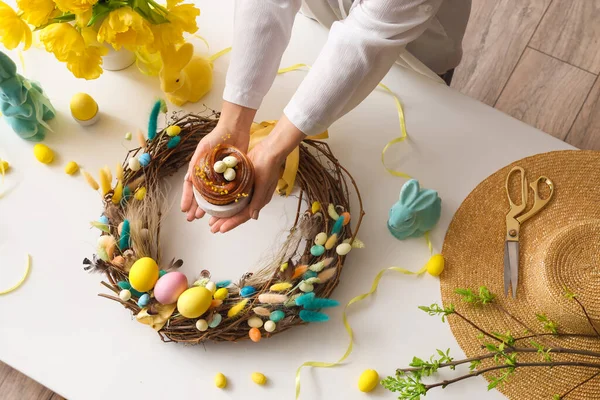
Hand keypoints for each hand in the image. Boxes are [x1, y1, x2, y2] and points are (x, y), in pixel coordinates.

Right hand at [180, 102, 255, 220]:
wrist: (235, 130)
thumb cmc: (216, 138)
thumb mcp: (203, 151)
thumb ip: (195, 165)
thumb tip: (187, 181)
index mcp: (199, 168)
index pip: (190, 187)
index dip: (187, 198)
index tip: (184, 210)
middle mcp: (208, 174)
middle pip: (200, 194)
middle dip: (195, 206)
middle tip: (192, 219)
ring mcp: (220, 176)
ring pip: (212, 196)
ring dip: (207, 207)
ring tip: (203, 217)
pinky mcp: (232, 176)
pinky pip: (226, 191)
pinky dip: (223, 201)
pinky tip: (221, 209)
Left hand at [208, 115, 305, 232]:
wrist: (270, 150)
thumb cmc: (268, 166)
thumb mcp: (263, 184)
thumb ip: (258, 200)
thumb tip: (253, 217)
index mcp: (259, 200)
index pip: (244, 216)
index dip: (232, 223)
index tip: (220, 229)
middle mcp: (254, 198)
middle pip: (237, 213)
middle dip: (224, 221)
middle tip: (212, 228)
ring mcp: (249, 191)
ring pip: (234, 206)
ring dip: (223, 213)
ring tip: (211, 219)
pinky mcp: (244, 183)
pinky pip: (233, 196)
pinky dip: (225, 201)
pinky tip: (216, 203)